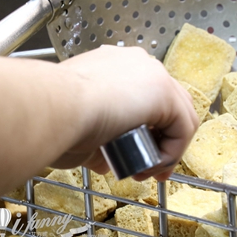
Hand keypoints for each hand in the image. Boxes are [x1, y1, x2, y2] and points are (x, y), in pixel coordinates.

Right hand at [54, 45, 198, 179]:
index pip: (143, 96)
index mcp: (113, 64)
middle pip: (167, 104)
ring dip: (166, 150)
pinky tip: (152, 166)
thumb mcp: (79, 127)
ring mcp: (153, 75)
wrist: (55, 107)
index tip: (135, 155)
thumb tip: (106, 160)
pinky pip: (182, 128)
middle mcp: (136, 63)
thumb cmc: (54, 115)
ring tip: (147, 173)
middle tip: (146, 168)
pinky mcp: (165, 93)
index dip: (145, 129)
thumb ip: (98, 139)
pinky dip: (171, 153)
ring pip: (178, 116)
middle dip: (160, 141)